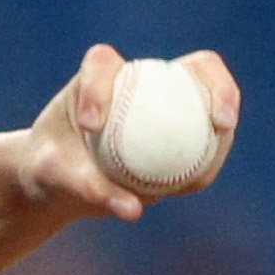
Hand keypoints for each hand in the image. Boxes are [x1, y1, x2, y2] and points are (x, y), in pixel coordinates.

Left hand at [26, 44, 238, 221]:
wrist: (63, 178)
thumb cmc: (51, 168)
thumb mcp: (52, 176)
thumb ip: (84, 186)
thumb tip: (134, 210)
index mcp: (96, 74)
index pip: (102, 64)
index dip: (100, 86)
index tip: (91, 126)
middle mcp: (143, 76)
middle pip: (194, 68)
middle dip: (219, 87)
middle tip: (220, 124)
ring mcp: (172, 98)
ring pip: (213, 106)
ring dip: (224, 131)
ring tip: (204, 172)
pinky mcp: (186, 124)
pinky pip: (209, 140)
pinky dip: (209, 162)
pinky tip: (195, 185)